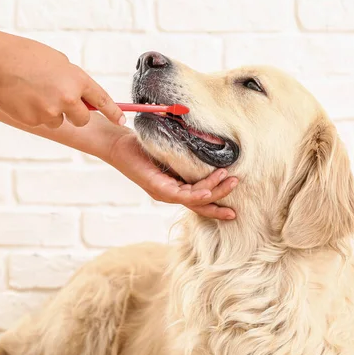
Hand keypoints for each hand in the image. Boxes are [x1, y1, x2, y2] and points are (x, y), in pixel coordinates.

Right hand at [0, 33, 124, 127]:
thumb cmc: (25, 57)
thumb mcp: (58, 62)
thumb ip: (73, 80)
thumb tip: (82, 96)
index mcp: (77, 80)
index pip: (102, 100)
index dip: (113, 112)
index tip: (121, 121)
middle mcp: (68, 98)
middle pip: (83, 119)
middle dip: (76, 114)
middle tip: (61, 102)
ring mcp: (51, 111)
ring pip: (59, 121)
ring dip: (51, 112)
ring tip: (34, 93)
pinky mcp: (35, 120)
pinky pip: (41, 122)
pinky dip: (35, 113)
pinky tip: (24, 98)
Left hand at [106, 130, 237, 219]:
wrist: (117, 144)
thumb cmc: (142, 145)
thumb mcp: (170, 150)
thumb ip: (186, 156)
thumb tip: (210, 146)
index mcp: (173, 187)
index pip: (198, 199)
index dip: (215, 203)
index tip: (233, 208)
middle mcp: (169, 193)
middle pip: (199, 205)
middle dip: (219, 206)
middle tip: (236, 210)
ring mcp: (163, 192)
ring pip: (193, 199)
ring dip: (214, 192)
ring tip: (231, 182)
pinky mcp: (156, 187)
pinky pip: (180, 194)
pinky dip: (196, 193)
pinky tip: (208, 192)